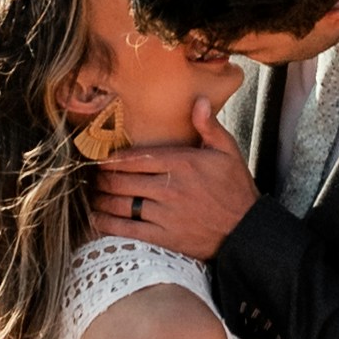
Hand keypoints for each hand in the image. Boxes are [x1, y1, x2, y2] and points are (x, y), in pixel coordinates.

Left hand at [100, 134, 252, 258]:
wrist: (246, 231)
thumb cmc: (236, 189)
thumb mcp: (228, 152)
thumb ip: (210, 126)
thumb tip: (199, 100)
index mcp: (183, 163)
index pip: (138, 158)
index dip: (114, 159)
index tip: (101, 160)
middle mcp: (170, 187)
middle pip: (124, 181)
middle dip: (103, 180)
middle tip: (92, 178)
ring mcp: (166, 214)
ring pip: (122, 204)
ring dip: (102, 200)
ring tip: (93, 197)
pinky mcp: (165, 237)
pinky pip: (129, 230)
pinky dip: (108, 225)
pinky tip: (97, 220)